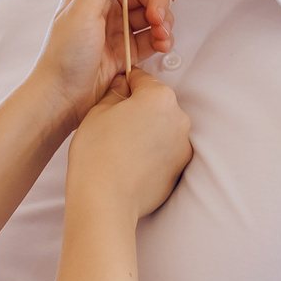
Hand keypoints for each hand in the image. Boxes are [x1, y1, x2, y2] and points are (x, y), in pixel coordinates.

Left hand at [30, 0, 174, 120]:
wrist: (62, 97)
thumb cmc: (64, 55)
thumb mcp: (79, 12)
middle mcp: (104, 8)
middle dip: (158, 1)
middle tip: (160, 18)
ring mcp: (116, 30)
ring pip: (152, 14)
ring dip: (163, 21)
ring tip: (164, 37)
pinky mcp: (126, 52)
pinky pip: (152, 37)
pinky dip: (162, 39)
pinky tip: (164, 46)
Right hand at [65, 69, 191, 220]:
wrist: (105, 200)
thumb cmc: (97, 154)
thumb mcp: (97, 112)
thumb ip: (114, 93)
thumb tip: (122, 88)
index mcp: (159, 97)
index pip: (142, 79)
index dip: (124, 85)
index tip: (114, 94)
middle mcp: (179, 118)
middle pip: (157, 105)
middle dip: (139, 110)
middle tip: (114, 126)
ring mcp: (183, 146)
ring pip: (163, 129)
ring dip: (148, 133)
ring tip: (123, 149)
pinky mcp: (180, 169)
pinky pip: (166, 153)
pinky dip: (153, 155)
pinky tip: (132, 164)